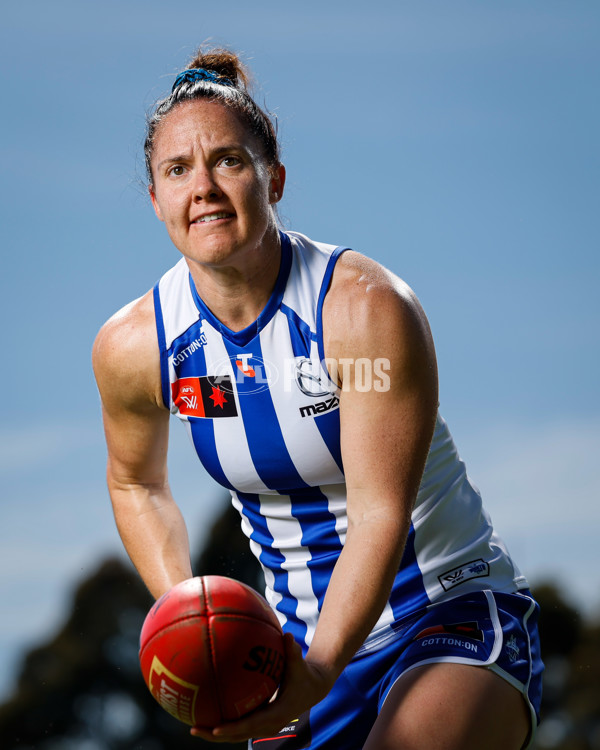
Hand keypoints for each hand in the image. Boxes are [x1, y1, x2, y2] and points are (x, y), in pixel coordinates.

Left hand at [190, 633, 334, 743]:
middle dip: (214, 734)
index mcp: (276, 714)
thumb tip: (288, 635)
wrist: (313, 688)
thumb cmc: (304, 674)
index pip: (251, 725)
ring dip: (214, 732)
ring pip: (235, 734)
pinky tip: (205, 712)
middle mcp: (268, 725)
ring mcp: (262, 726)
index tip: (215, 727)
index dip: (232, 728)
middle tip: (194, 729)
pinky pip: (238, 725)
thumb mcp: (300, 664)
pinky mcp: (259, 721)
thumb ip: (293, 652)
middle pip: (237, 735)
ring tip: (192, 725)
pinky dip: (222, 723)